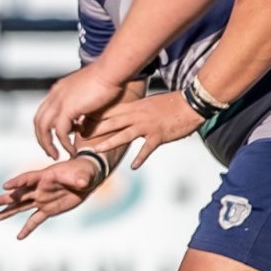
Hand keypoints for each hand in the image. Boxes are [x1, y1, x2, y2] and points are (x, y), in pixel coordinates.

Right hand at [0, 156, 101, 239]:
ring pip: (22, 206)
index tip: (6, 186)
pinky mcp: (48, 210)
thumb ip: (80, 179)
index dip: (17, 182)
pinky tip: (19, 237)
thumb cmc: (84, 172)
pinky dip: (28, 228)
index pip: (28, 178)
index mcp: (45, 176)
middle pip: (19, 194)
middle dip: (6, 199)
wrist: (87, 179)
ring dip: (9, 211)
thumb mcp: (83, 174)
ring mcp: (42, 199)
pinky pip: (35, 220)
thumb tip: (83, 184)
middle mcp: (40, 188)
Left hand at [33, 64, 126, 157]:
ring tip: (56, 156)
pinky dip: (64, 143)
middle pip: (38, 121)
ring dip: (48, 144)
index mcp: (58, 90)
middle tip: (50, 152)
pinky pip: (60, 132)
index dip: (44, 128)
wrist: (111, 70)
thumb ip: (81, 107)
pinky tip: (72, 150)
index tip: (51, 140)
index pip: (43, 112)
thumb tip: (80, 123)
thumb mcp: (88, 93)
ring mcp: (59, 101)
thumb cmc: (108, 79)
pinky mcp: (68, 108)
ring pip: (44, 128)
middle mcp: (55, 95)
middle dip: (42, 139)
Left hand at [81, 90, 202, 168]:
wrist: (192, 104)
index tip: (80, 121)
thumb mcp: (150, 104)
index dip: (95, 116)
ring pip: (124, 135)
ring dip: (108, 143)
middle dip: (95, 129)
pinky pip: (146, 149)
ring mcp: (148, 126)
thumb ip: (137, 110)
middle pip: (112, 123)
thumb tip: (126, 116)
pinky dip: (140, 158)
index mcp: (136, 107)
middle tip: (79, 136)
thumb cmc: (173, 104)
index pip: (111, 111)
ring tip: (95, 151)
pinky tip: (133, 166)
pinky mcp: (158, 135)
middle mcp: (138, 115)